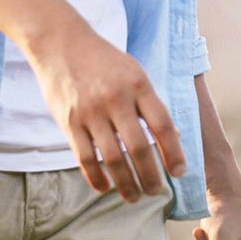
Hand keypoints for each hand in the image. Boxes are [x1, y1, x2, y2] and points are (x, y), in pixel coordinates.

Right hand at [26, 19, 185, 201]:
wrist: (61, 43)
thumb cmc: (104, 60)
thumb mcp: (134, 72)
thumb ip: (149, 103)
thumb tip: (171, 139)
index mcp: (138, 85)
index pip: (163, 126)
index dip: (174, 153)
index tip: (179, 172)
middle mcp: (116, 99)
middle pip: (140, 148)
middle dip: (150, 176)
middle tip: (156, 192)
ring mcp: (91, 112)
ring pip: (113, 159)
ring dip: (126, 183)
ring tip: (134, 197)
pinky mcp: (69, 122)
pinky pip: (85, 158)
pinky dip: (96, 178)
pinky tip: (105, 188)